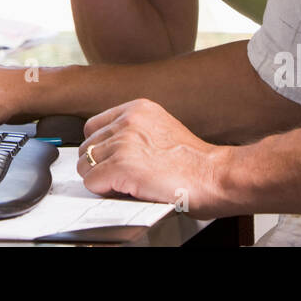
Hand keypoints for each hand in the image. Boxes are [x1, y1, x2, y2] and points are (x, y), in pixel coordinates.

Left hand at [76, 98, 232, 217]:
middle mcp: (128, 121)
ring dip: (100, 179)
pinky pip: (92, 182)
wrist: (215, 176)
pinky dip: (102, 191)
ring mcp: (124, 143)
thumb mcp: (161, 130)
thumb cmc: (196, 162)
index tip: (110, 160)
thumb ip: (134, 132)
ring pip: (85, 165)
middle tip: (118, 177)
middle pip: (87, 146)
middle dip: (98, 164)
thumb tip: (108, 150)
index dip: (101, 148)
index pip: (94, 126)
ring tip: (124, 185)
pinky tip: (124, 191)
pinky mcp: (122, 166)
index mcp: (138, 108)